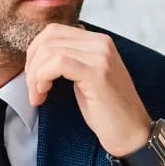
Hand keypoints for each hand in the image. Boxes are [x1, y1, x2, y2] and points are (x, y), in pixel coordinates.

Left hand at [25, 24, 164, 165]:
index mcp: (99, 41)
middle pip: (49, 38)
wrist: (132, 134)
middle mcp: (101, 43)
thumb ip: (71, 60)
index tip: (33, 75)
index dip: (35, 51)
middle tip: (32, 88)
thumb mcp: (86, 78)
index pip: (54, 31)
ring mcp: (100, 56)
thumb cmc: (108, 112)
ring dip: (34, 74)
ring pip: (50, 50)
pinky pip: (58, 63)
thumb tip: (39, 55)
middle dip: (31, 63)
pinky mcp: (97, 73)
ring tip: (37, 95)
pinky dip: (42, 78)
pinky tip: (42, 94)